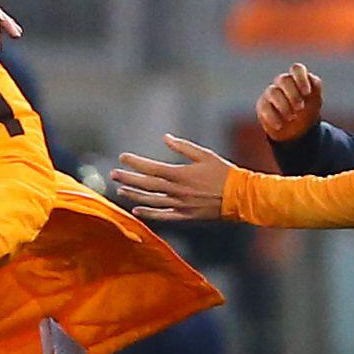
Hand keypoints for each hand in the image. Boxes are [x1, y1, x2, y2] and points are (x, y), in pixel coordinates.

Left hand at [111, 135, 236, 221]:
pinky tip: (137, 210)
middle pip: (146, 185)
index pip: (151, 168)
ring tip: (120, 191)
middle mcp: (177, 191)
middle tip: (113, 174)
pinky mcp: (185, 215)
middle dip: (128, 179)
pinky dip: (149, 214)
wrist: (241, 196)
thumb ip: (183, 147)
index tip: (122, 157)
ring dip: (134, 195)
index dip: (135, 163)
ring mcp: (180, 205)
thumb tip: (165, 138)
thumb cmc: (224, 172)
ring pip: (151, 201)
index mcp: (180, 174)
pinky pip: (163, 216)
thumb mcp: (205, 154)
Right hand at [256, 63, 323, 142]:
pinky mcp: (262, 105)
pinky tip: (280, 126)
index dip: (301, 79)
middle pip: (284, 79)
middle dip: (293, 94)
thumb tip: (310, 79)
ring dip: (283, 105)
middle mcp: (283, 83)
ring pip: (273, 92)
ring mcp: (271, 93)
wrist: (299, 131)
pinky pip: (264, 107)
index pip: (297, 69)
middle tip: (300, 108)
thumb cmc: (308, 111)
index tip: (307, 93)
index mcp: (297, 78)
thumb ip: (315, 87)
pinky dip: (272, 117)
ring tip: (292, 117)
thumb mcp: (316, 99)